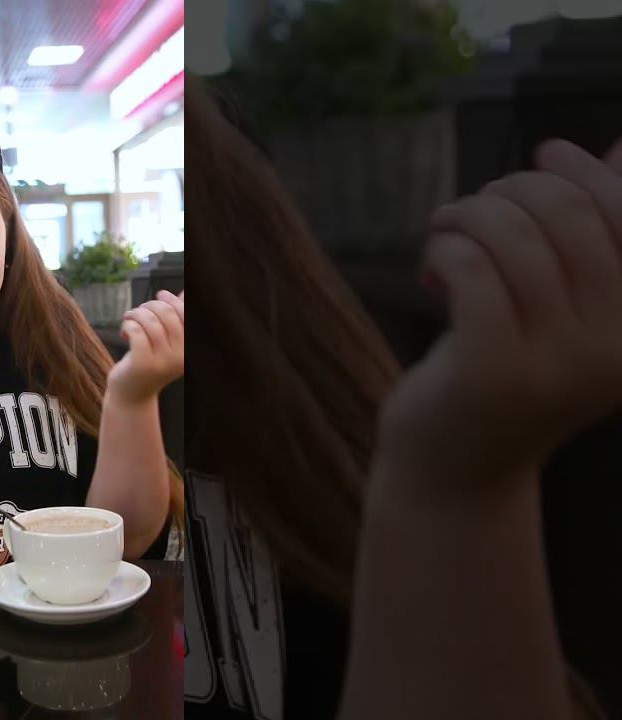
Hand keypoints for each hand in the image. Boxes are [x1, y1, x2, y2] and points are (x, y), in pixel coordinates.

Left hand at [107, 290, 184, 403]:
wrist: (131, 396)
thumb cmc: (148, 363)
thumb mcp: (165, 342)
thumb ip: (175, 319)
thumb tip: (183, 293)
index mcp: (187, 349)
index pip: (184, 313)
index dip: (171, 300)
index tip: (160, 294)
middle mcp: (180, 357)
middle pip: (165, 313)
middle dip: (148, 306)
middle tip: (137, 313)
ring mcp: (162, 362)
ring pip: (148, 320)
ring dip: (134, 314)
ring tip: (128, 320)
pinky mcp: (143, 365)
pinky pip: (136, 331)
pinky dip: (127, 326)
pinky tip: (124, 332)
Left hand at [378, 138, 621, 495]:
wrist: (456, 472)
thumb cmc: (506, 373)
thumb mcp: (562, 308)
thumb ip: (594, 240)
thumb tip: (618, 152)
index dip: (585, 174)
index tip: (546, 152)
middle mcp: (615, 349)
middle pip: (567, 217)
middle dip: (511, 192)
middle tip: (473, 209)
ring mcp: (556, 366)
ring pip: (512, 239)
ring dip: (466, 216)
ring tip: (445, 231)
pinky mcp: (493, 375)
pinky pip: (471, 271)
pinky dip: (444, 250)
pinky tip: (432, 267)